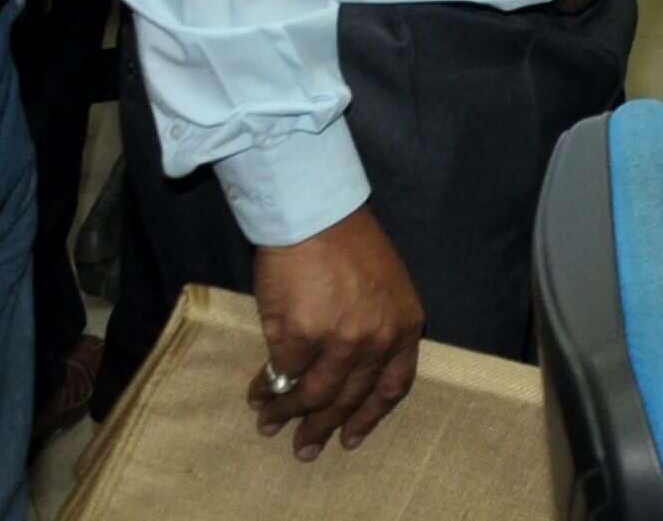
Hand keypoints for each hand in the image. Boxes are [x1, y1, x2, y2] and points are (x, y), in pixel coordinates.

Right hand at [252, 210, 422, 458]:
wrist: (317, 214)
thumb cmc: (350, 244)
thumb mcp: (384, 289)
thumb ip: (373, 331)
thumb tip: (341, 376)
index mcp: (406, 327)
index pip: (393, 386)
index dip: (369, 416)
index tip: (350, 439)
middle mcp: (378, 340)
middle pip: (350, 398)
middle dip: (323, 427)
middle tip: (304, 448)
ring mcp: (340, 341)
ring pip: (313, 394)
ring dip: (288, 413)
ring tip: (269, 424)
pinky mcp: (301, 337)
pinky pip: (282, 375)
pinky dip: (266, 389)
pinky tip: (257, 394)